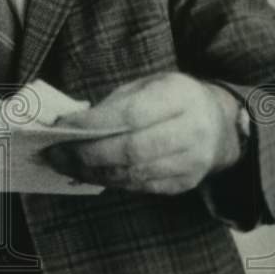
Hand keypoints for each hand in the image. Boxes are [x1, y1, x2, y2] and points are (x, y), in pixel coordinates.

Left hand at [44, 72, 239, 194]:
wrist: (219, 125)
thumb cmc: (171, 100)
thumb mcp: (147, 86)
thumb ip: (114, 105)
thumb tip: (72, 125)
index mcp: (179, 96)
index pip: (131, 114)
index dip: (94, 123)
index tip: (63, 127)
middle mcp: (191, 130)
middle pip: (132, 150)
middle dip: (87, 154)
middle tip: (55, 153)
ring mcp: (191, 162)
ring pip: (133, 173)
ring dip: (92, 172)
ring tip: (64, 164)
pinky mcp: (184, 183)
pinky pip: (140, 186)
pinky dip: (110, 180)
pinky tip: (87, 173)